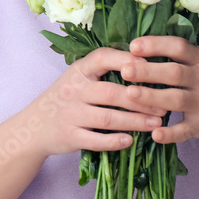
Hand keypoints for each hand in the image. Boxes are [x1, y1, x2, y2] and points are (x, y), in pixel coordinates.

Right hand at [16, 47, 168, 159]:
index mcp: (78, 71)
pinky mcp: (70, 136)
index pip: (102, 58)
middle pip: (111, 92)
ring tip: (156, 123)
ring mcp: (70, 114)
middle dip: (141, 99)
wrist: (33, 127)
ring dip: (135, 121)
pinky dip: (114, 141)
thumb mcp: (78, 78)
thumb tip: (145, 62)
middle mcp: (73, 90)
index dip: (126, 59)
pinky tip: (130, 141)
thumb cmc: (65, 99)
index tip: (150, 64)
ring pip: (108, 117)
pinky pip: (95, 140)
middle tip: (165, 104)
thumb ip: (103, 70)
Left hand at [120, 35, 198, 144]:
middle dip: (148, 71)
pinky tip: (154, 134)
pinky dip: (170, 134)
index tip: (133, 46)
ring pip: (176, 100)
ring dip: (152, 97)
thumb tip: (137, 47)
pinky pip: (185, 130)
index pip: (179, 47)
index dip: (156, 45)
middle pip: (174, 73)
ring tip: (129, 94)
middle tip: (124, 70)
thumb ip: (178, 56)